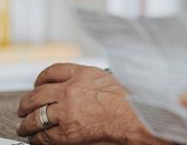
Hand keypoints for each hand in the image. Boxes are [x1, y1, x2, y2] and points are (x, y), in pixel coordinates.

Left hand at [16, 63, 162, 144]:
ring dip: (27, 123)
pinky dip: (38, 138)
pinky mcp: (66, 131)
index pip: (52, 72)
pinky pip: (43, 135)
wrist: (137, 118)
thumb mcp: (109, 79)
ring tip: (25, 127)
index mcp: (83, 74)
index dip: (41, 80)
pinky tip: (38, 138)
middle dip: (27, 103)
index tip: (38, 85)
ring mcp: (66, 111)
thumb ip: (90, 79)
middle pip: (37, 94)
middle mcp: (71, 90)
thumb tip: (78, 84)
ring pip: (35, 116)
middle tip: (24, 109)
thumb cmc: (130, 101)